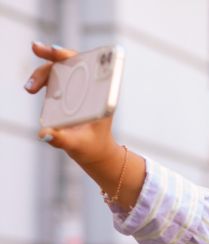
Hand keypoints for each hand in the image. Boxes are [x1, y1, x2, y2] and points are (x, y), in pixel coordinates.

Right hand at [24, 41, 118, 166]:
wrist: (96, 152)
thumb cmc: (93, 147)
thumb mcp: (78, 145)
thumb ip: (61, 140)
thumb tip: (43, 133)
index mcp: (101, 97)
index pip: (91, 67)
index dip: (75, 56)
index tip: (58, 51)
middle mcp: (92, 89)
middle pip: (73, 63)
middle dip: (53, 53)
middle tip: (36, 48)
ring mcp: (80, 89)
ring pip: (61, 70)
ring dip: (43, 72)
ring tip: (30, 88)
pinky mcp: (69, 94)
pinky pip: (56, 79)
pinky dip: (42, 79)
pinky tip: (32, 87)